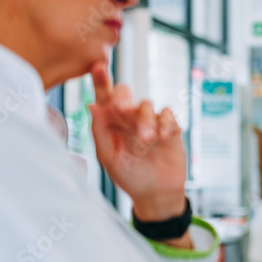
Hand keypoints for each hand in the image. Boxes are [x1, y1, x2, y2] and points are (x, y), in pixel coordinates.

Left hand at [87, 62, 185, 219]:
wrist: (156, 194)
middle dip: (124, 96)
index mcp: (111, 123)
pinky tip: (162, 137)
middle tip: (122, 108)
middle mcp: (129, 118)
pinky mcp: (170, 128)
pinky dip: (165, 123)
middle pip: (126, 93)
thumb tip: (92, 105)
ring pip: (148, 105)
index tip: (98, 67)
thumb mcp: (108, 158)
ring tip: (147, 140)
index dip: (101, 82)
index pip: (104, 97)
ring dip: (146, 120)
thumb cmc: (128, 176)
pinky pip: (168, 115)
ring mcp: (150, 122)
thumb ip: (100, 132)